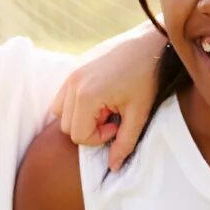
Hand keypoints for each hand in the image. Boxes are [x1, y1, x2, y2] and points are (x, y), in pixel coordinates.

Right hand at [51, 24, 167, 170]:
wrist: (149, 43)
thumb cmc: (147, 77)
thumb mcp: (139, 113)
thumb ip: (125, 143)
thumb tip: (113, 167)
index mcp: (86, 95)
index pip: (78, 135)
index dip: (99, 137)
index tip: (118, 124)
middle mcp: (71, 84)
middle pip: (66, 126)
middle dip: (89, 128)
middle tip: (113, 116)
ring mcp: (70, 73)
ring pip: (60, 112)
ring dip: (80, 117)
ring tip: (106, 107)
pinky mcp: (74, 67)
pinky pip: (63, 96)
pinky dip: (77, 103)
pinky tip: (101, 97)